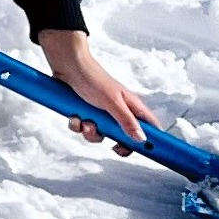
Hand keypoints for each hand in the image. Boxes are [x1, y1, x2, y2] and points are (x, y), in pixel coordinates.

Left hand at [39, 28, 150, 148]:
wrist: (66, 65)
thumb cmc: (92, 77)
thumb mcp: (112, 101)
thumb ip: (126, 120)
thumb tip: (141, 138)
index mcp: (131, 106)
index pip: (150, 127)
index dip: (152, 140)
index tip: (150, 153)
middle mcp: (118, 111)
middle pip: (124, 137)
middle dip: (114, 142)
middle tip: (112, 144)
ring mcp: (100, 113)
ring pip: (100, 134)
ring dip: (91, 132)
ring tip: (86, 122)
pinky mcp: (85, 112)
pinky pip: (83, 128)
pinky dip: (77, 125)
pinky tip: (74, 116)